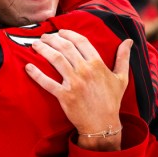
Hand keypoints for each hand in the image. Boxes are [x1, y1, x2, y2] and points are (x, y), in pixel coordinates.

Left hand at [25, 29, 131, 150]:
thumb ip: (123, 58)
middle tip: (44, 37)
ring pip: (55, 59)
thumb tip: (129, 41)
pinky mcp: (64, 96)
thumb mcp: (121, 78)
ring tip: (35, 45)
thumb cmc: (112, 101)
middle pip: (65, 47)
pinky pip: (47, 82)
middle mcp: (85, 71)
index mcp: (97, 64)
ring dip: (43, 49)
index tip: (60, 32)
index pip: (81, 41)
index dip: (68, 34)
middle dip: (52, 39)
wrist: (103, 124)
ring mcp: (74, 83)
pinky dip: (36, 74)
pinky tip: (28, 67)